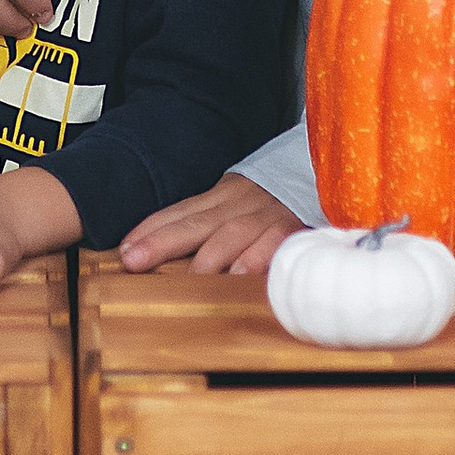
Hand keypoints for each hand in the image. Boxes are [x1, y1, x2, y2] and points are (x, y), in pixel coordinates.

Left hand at [118, 174, 303, 276]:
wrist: (330, 174)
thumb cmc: (277, 200)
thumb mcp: (240, 201)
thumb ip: (210, 221)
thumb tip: (165, 250)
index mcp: (225, 195)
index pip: (181, 211)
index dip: (151, 229)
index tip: (124, 250)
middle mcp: (242, 203)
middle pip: (197, 222)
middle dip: (163, 242)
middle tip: (134, 261)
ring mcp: (269, 215)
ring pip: (232, 233)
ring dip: (207, 258)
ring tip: (186, 280)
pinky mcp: (295, 229)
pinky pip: (273, 244)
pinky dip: (255, 260)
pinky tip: (238, 276)